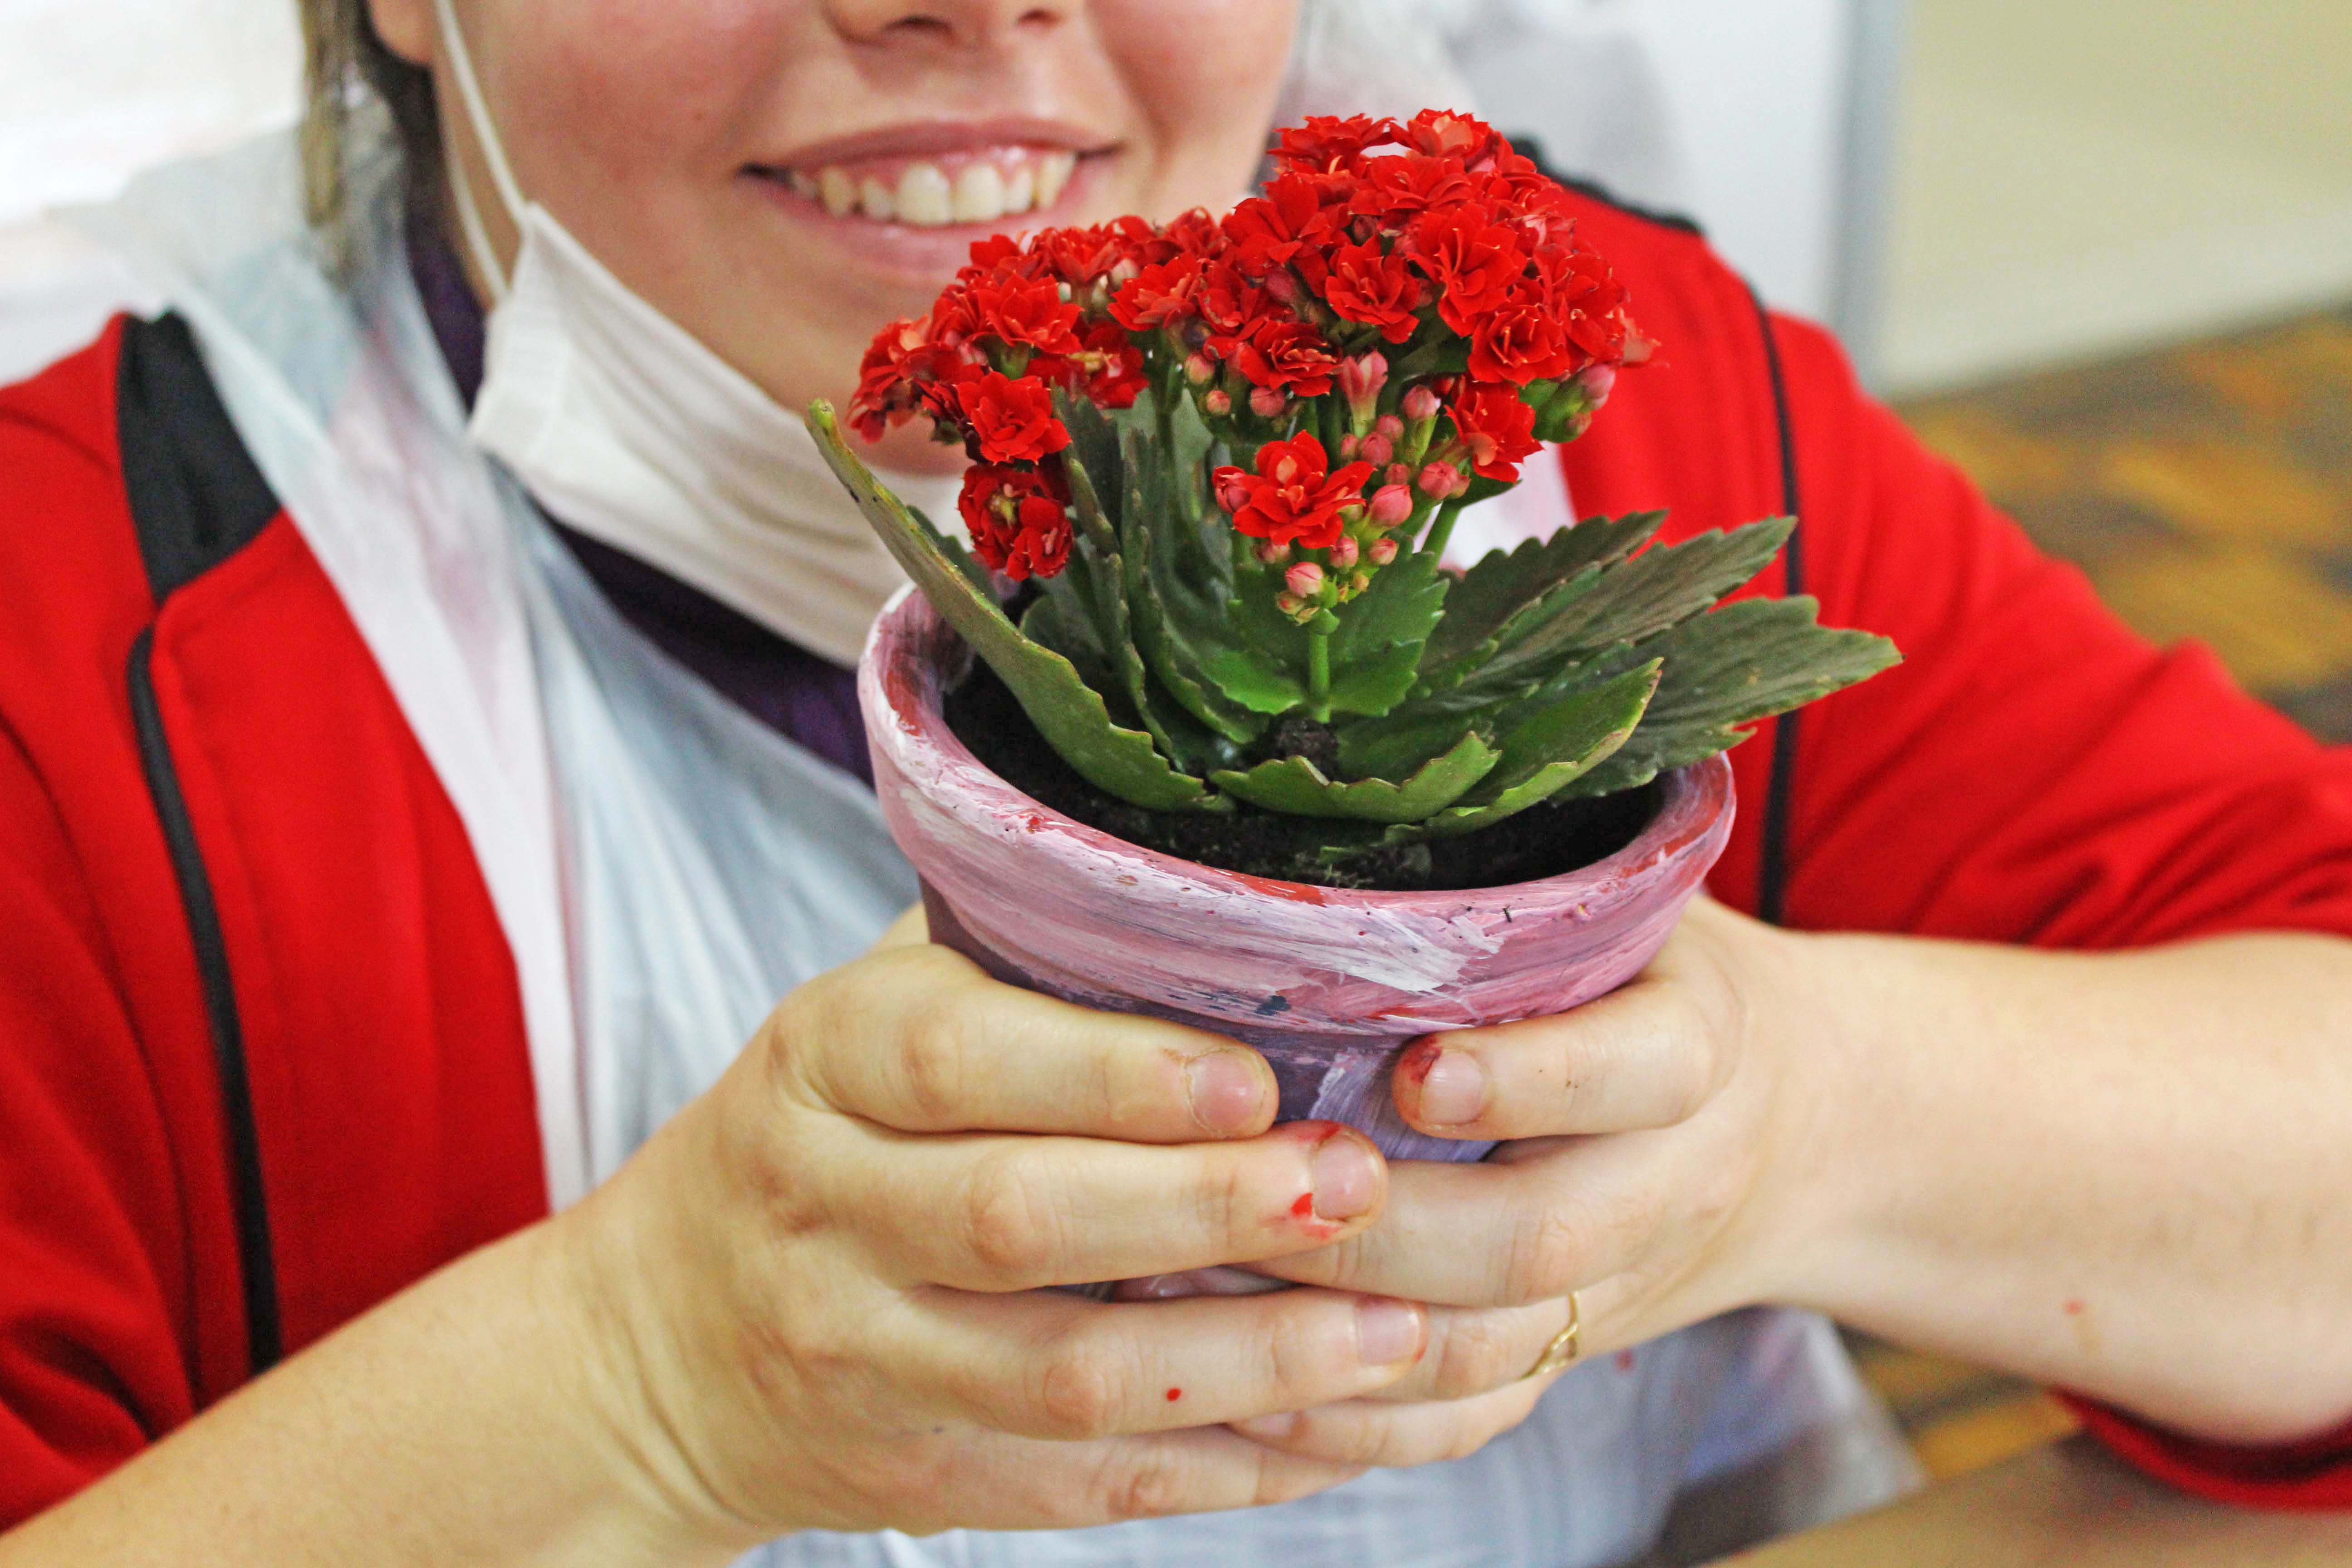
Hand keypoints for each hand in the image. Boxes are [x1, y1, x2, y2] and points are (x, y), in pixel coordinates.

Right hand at [548, 939, 1431, 1552]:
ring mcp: (865, 1357)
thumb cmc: (825, 1134)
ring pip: (1064, 1374)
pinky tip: (1328, 1427)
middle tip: (1357, 1182)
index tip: (1254, 1073)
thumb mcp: (867, 1016)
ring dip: (1243, 1357)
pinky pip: (1082, 1484)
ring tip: (1390, 1322)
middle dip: (1205, 1206)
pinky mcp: (920, 1472)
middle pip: (1019, 1217)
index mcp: (821, 1063)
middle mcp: (827, 1211)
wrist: (665, 1341)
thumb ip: (1008, 954)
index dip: (1110, 1069)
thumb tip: (1216, 893)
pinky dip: (1215, 1464)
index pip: (954, 1059)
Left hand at [1231, 897, 1821, 1467]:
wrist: (1804, 1124)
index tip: (1415, 1070)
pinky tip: (1253, 1395)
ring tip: (1209, 1284)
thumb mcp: (1634, 901)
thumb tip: (1342, 797)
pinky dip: (1365, 1426)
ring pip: (1496, 1348)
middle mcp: (1672, 1178)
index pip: (1642, 1067)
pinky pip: (1473, 1420)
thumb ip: (1528, 879)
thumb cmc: (1655, 975)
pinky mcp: (1568, 1355)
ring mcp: (1620, 1285)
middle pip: (1542, 1237)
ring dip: (1348, 1334)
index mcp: (1703, 1042)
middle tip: (1255, 1188)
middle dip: (1387, 1229)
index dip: (1533, 1078)